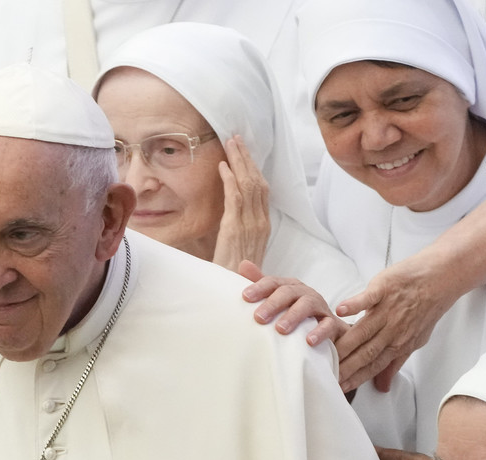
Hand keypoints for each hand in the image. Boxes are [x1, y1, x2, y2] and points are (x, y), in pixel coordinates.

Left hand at [212, 136, 269, 271]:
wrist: (237, 294)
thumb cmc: (235, 274)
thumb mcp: (240, 249)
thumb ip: (238, 230)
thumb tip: (229, 215)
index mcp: (262, 226)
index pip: (261, 190)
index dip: (254, 168)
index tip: (244, 151)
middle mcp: (260, 222)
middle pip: (257, 182)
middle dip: (247, 158)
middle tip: (236, 138)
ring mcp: (250, 225)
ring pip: (248, 185)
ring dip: (238, 162)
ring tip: (230, 144)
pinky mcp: (235, 229)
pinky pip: (235, 199)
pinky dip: (230, 180)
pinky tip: (223, 167)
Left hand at [240, 261, 349, 341]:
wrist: (328, 332)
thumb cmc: (295, 315)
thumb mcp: (277, 302)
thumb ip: (261, 285)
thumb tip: (243, 264)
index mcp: (289, 287)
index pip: (273, 282)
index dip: (259, 288)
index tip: (245, 297)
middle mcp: (304, 293)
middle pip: (288, 292)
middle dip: (273, 304)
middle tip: (259, 318)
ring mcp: (320, 307)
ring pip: (307, 305)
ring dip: (293, 316)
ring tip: (280, 330)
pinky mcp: (333, 323)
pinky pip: (328, 325)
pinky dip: (319, 332)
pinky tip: (308, 341)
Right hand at [332, 258, 451, 392]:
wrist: (440, 278)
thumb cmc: (427, 308)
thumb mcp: (415, 340)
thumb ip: (395, 362)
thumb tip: (382, 387)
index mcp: (399, 343)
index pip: (374, 365)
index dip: (357, 377)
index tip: (339, 386)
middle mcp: (393, 329)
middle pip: (366, 351)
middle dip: (346, 365)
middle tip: (328, 374)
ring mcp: (388, 309)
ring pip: (363, 330)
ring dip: (345, 342)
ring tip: (326, 351)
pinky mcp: (384, 289)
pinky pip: (367, 299)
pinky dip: (354, 305)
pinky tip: (339, 311)